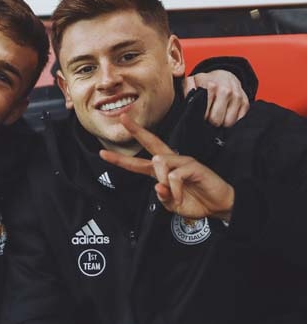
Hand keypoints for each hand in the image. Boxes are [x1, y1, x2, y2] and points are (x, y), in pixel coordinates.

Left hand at [99, 114, 234, 221]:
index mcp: (162, 171)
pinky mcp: (193, 166)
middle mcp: (171, 162)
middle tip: (123, 118)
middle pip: (151, 142)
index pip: (138, 162)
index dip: (120, 160)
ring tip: (173, 195)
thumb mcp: (173, 204)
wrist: (219, 206)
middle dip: (136, 130)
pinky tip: (180, 197)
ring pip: (159, 162)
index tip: (103, 153)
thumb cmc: (196, 202)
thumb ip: (163, 197)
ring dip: (162, 181)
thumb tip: (158, 187)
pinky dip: (175, 190)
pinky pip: (174, 175)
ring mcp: (182, 162)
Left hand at [183, 69, 248, 127]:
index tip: (199, 115)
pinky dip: (232, 121)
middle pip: (216, 121)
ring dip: (222, 122)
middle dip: (211, 121)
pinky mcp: (246, 103)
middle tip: (208, 116)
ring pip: (228, 123)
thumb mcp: (191, 82)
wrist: (225, 75)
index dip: (201, 118)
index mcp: (211, 86)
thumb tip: (189, 98)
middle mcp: (226, 91)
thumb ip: (187, 89)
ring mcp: (237, 97)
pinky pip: (238, 121)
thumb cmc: (205, 83)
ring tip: (217, 115)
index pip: (205, 114)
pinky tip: (226, 114)